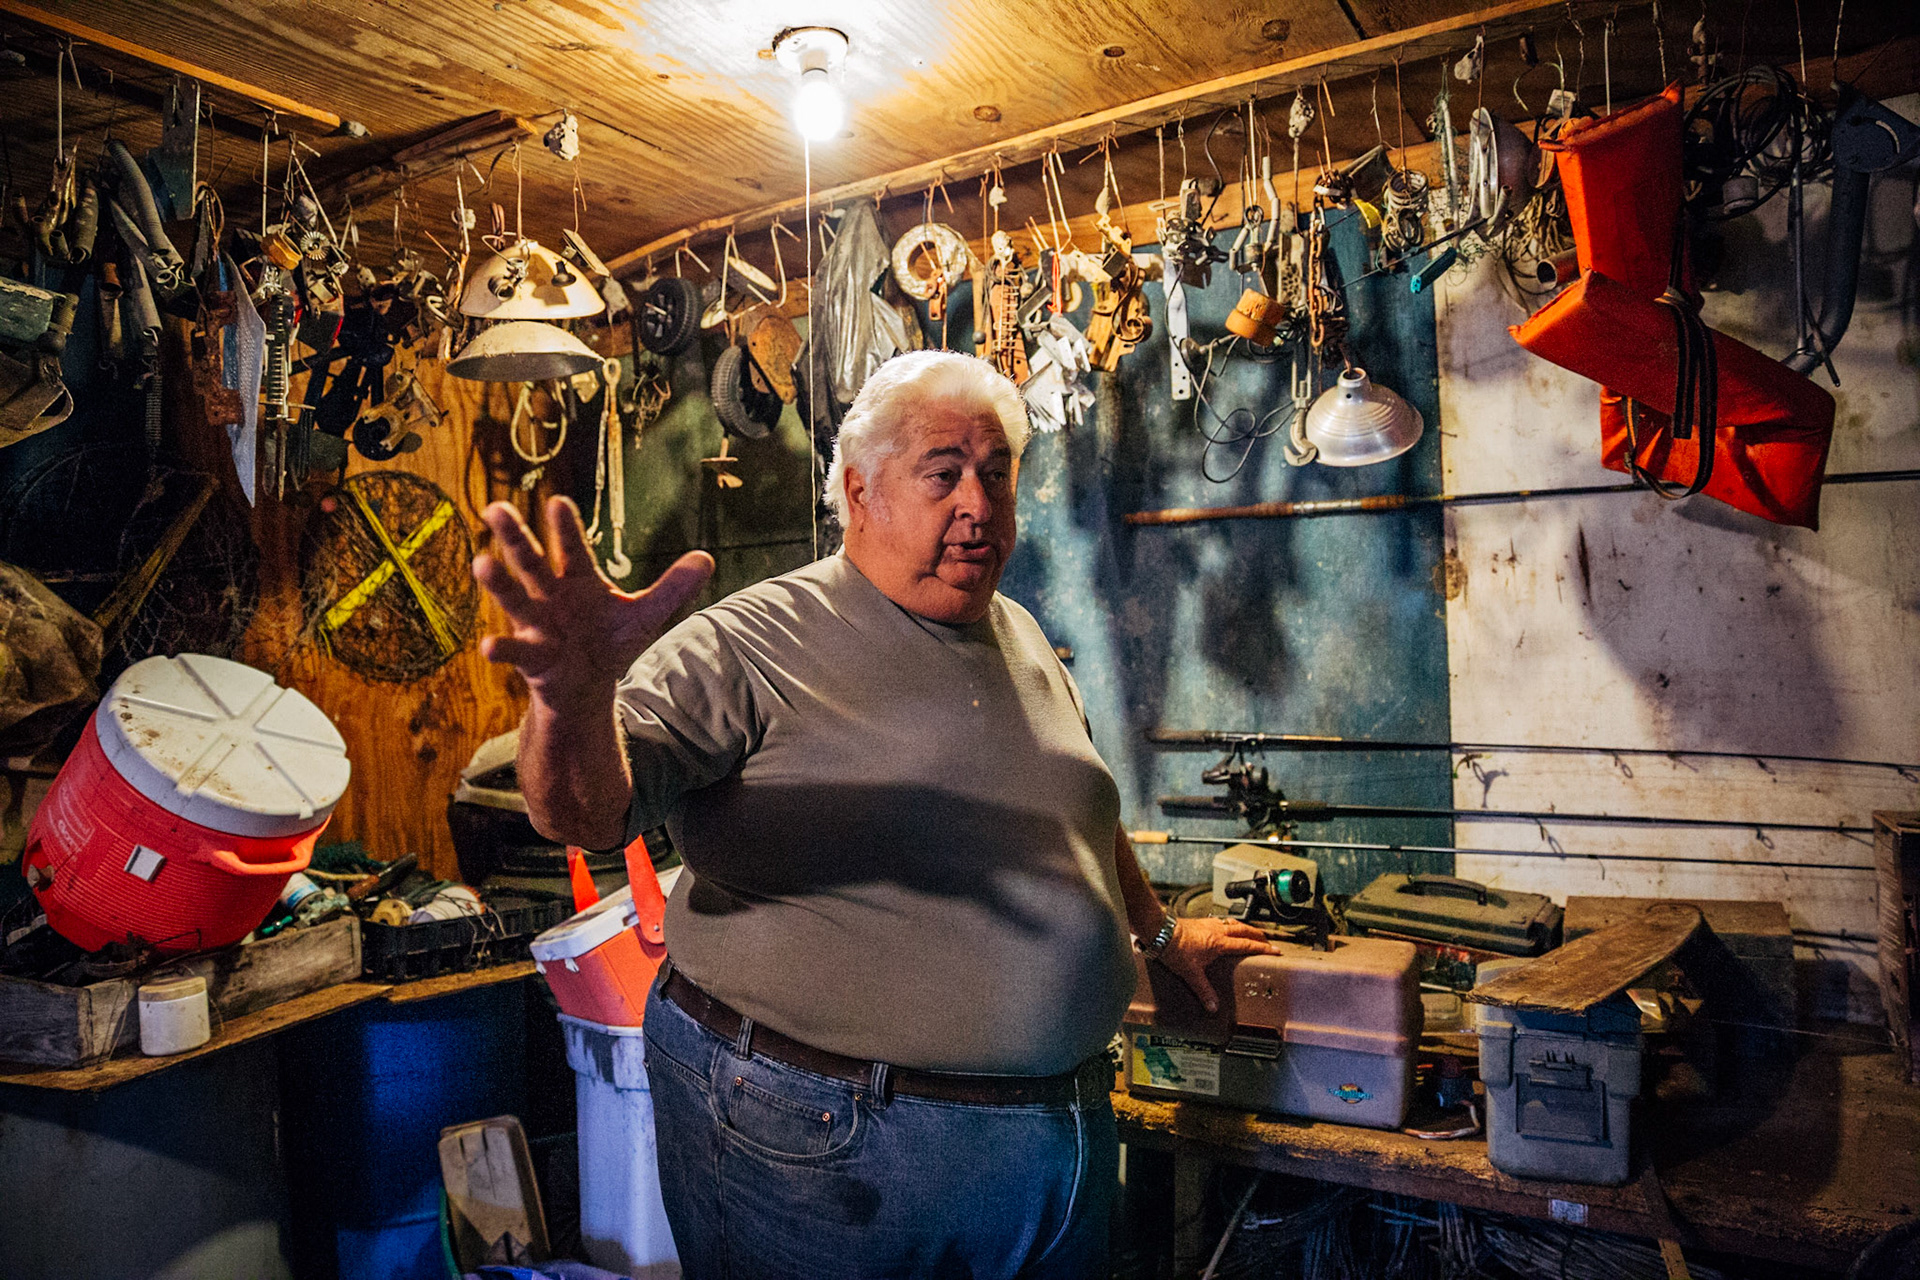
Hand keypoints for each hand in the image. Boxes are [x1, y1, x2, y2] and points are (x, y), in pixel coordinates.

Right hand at [472, 496, 713, 706]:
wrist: (588, 684)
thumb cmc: (610, 641)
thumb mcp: (644, 615)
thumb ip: (673, 589)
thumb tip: (707, 559)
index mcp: (578, 579)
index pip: (572, 549)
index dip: (565, 528)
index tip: (558, 502)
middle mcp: (551, 595)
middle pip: (531, 561)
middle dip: (514, 537)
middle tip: (494, 508)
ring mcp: (537, 623)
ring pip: (516, 598)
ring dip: (498, 583)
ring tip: (481, 564)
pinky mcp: (531, 655)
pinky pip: (514, 650)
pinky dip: (502, 648)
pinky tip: (488, 646)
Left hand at [1154, 917, 1280, 1013]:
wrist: (1159, 931)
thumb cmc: (1174, 948)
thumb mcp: (1191, 973)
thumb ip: (1204, 990)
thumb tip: (1213, 1006)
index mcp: (1220, 942)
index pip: (1247, 945)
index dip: (1263, 948)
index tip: (1275, 950)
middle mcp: (1217, 930)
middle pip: (1244, 930)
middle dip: (1258, 935)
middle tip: (1267, 940)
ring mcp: (1209, 924)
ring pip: (1233, 923)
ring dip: (1244, 927)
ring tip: (1250, 932)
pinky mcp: (1200, 922)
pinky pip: (1221, 921)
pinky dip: (1229, 925)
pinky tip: (1224, 928)